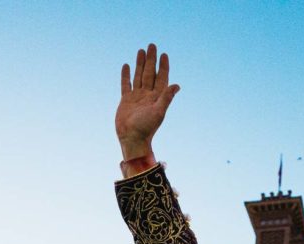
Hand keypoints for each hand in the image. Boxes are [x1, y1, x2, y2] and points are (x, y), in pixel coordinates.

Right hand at [116, 43, 179, 159]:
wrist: (132, 139)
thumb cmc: (146, 128)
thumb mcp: (158, 112)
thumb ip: (166, 98)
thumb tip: (177, 85)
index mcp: (157, 97)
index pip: (161, 78)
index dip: (163, 66)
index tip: (164, 54)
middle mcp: (148, 95)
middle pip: (150, 73)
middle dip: (151, 60)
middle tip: (152, 45)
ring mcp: (137, 97)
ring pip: (139, 76)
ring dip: (140, 64)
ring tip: (141, 51)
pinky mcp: (126, 100)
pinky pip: (126, 85)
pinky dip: (126, 75)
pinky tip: (127, 66)